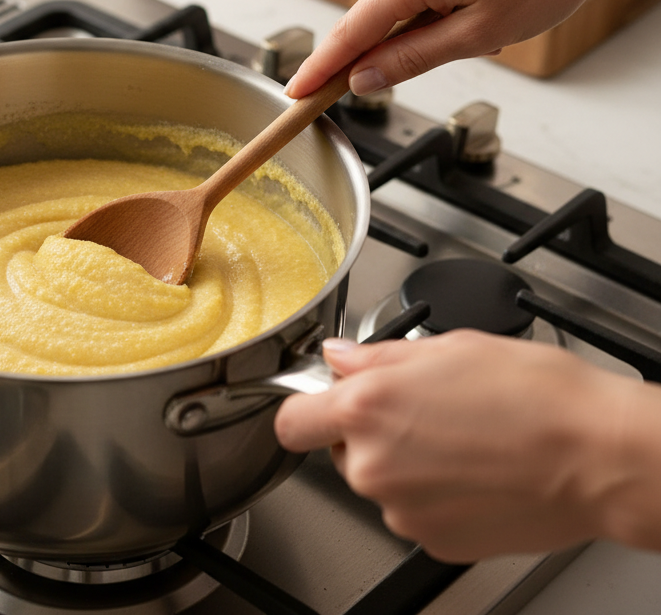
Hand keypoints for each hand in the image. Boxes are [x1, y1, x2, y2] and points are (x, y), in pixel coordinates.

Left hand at [273, 331, 660, 561]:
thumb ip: (375, 355)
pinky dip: (432, 493)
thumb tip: (340, 357)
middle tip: (421, 408)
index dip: (307, 407)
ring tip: (458, 438)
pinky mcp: (433, 541)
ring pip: (380, 480)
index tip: (322, 402)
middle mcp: (374, 466)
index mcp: (366, 409)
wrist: (596, 456)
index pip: (292, 421)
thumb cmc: (533, 395)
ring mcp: (402, 510)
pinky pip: (412, 510)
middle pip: (342, 449)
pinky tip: (472, 470)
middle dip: (370, 429)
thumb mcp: (445, 347)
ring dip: (403, 461)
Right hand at [285, 0, 660, 97]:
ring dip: (417, 33)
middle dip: (381, 55)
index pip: (349, 33)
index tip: (294, 93)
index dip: (320, 68)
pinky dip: (427, 12)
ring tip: (480, 34)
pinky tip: (472, 14)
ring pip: (393, 6)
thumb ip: (412, 59)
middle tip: (413, 76)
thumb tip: (363, 80)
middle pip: (368, 20)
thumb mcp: (478, 35)